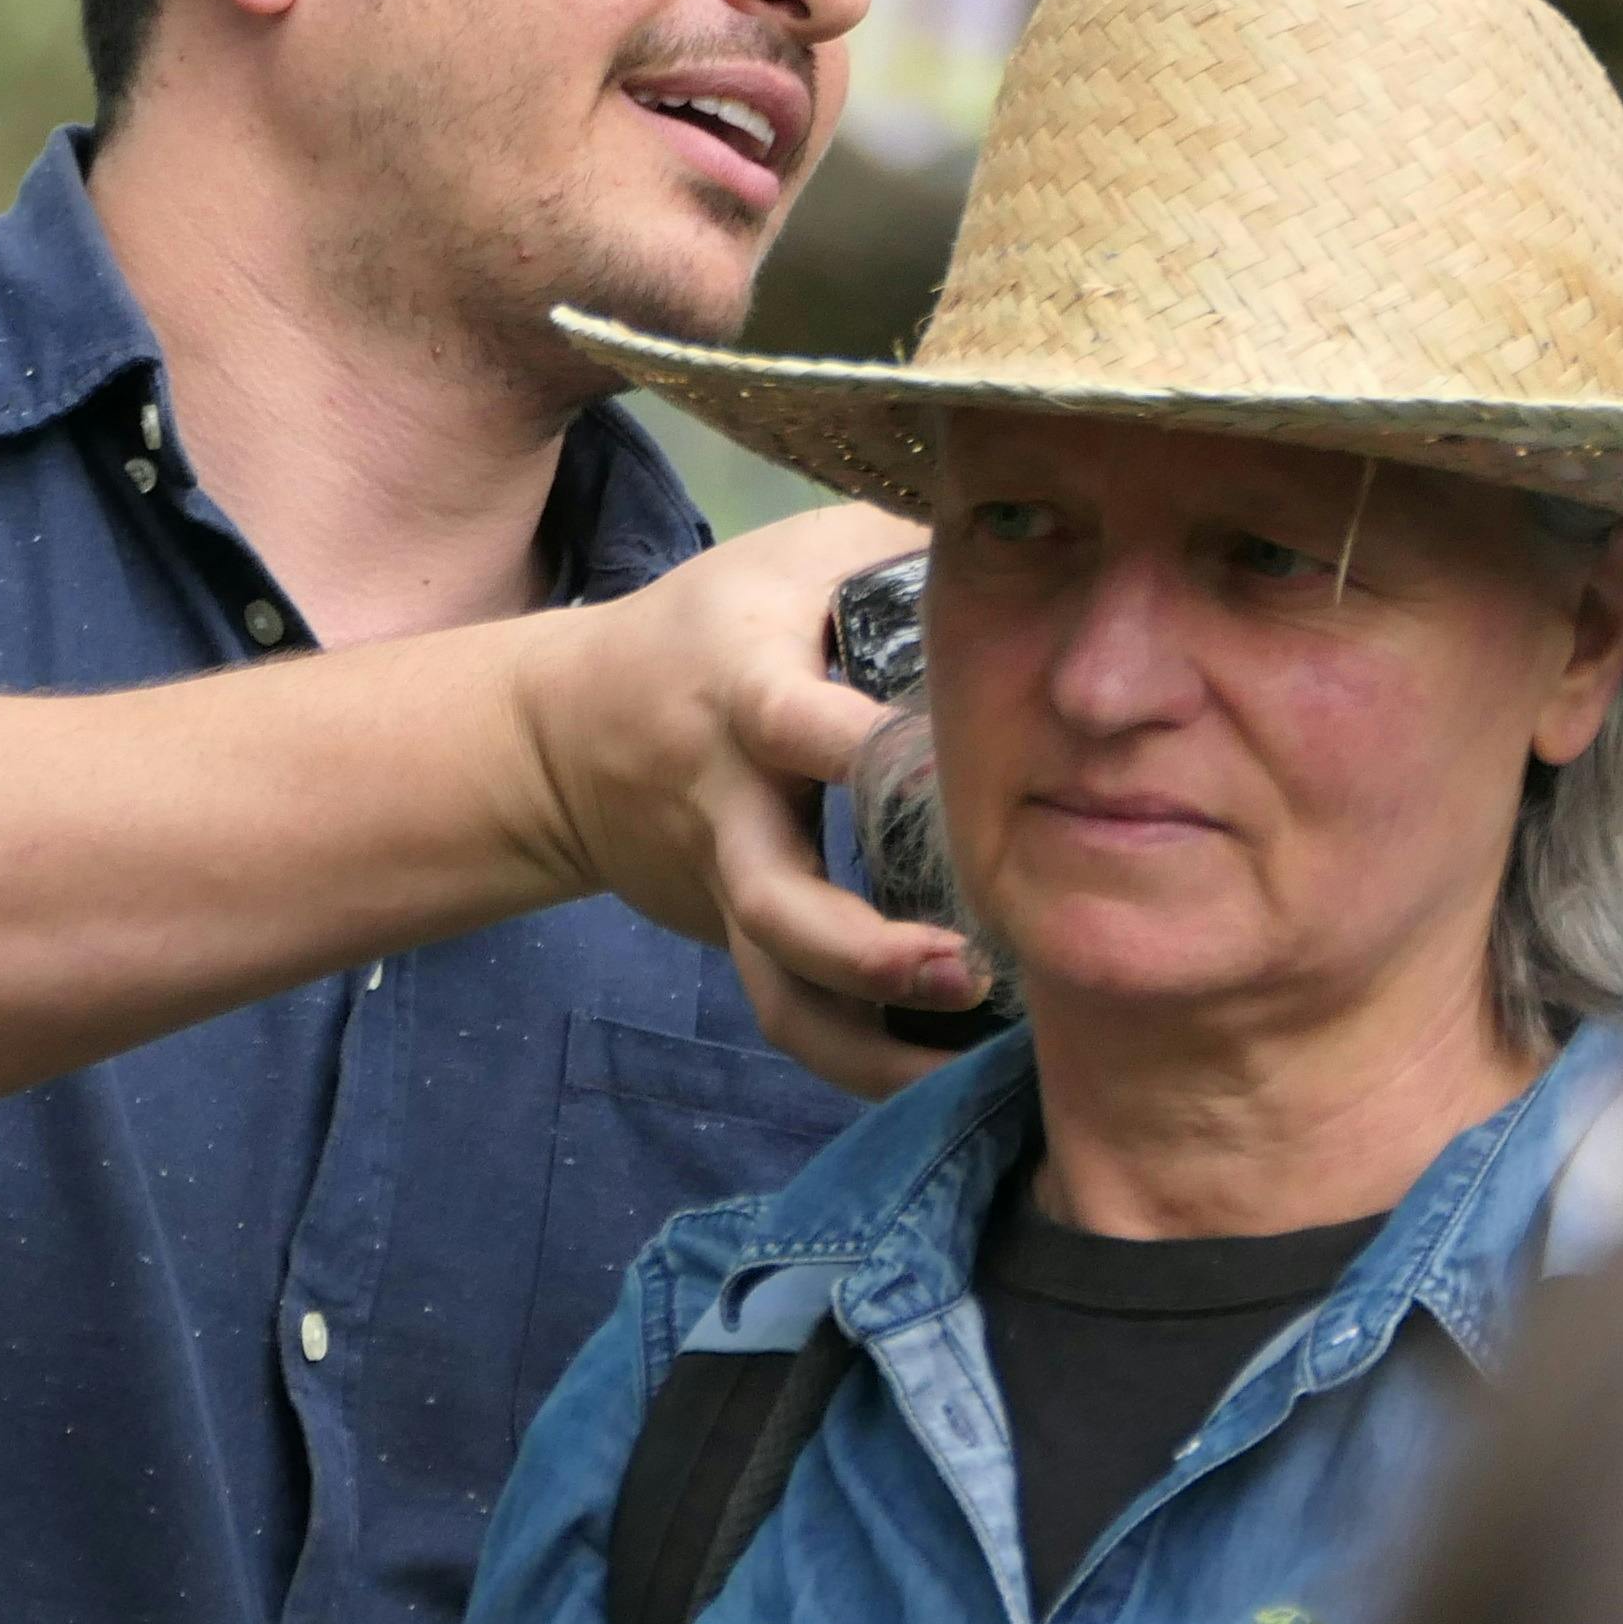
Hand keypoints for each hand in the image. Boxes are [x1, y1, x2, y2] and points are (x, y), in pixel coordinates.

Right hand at [521, 503, 984, 1093]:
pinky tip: (942, 1081)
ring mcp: (725, 880)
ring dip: (865, 1037)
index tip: (970, 781)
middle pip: (777, 897)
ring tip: (969, 1058)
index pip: (803, 727)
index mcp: (748, 694)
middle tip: (973, 970)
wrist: (571, 728)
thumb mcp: (796, 556)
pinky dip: (857, 1061)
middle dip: (867, 951)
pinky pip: (786, 1012)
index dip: (876, 758)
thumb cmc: (721, 620)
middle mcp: (731, 802)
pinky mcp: (731, 933)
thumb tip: (1051, 542)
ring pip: (775, 983)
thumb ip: (906, 548)